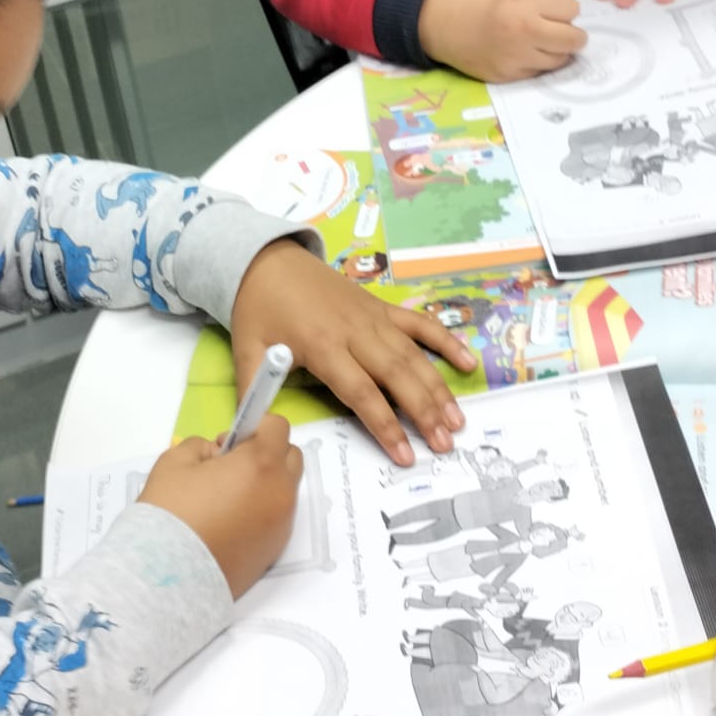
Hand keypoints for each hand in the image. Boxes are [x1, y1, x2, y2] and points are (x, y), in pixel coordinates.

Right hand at [138, 416, 302, 600]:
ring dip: (265, 484)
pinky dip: (262, 512)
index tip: (228, 444)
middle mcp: (281, 492)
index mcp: (261, 464)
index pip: (277, 426)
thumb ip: (202, 446)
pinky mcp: (276, 550)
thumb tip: (219, 454)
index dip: (254, 427)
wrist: (168, 576)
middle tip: (230, 468)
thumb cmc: (171, 512)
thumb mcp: (175, 461)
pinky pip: (277, 518)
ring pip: (284, 490)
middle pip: (291, 457)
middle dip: (267, 453)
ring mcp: (282, 524)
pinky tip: (230, 525)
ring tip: (226, 500)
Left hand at [231, 240, 475, 465]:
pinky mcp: (382, 307)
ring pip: (413, 355)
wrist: (268, 260)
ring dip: (438, 388)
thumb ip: (253, 393)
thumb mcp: (247, 350)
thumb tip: (250, 437)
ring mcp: (373, 317)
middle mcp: (355, 332)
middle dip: (423, 412)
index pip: (361, 393)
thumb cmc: (259, 308)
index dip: (385, 426)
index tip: (404, 455)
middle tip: (444, 444)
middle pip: (396, 375)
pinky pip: (419, 324)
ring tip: (457, 421)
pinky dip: (445, 341)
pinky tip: (468, 363)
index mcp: (323, 345)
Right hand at [417, 0, 585, 83]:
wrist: (440, 21)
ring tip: (539, 41)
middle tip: (561, 30)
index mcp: (524, 3)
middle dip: (572, 33)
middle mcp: (523, 32)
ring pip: (559, 59)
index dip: (565, 7)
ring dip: (555, 50)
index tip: (556, 9)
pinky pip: (538, 71)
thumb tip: (571, 12)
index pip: (571, 9)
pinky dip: (536, 62)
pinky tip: (522, 51)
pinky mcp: (507, 76)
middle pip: (573, 39)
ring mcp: (515, 58)